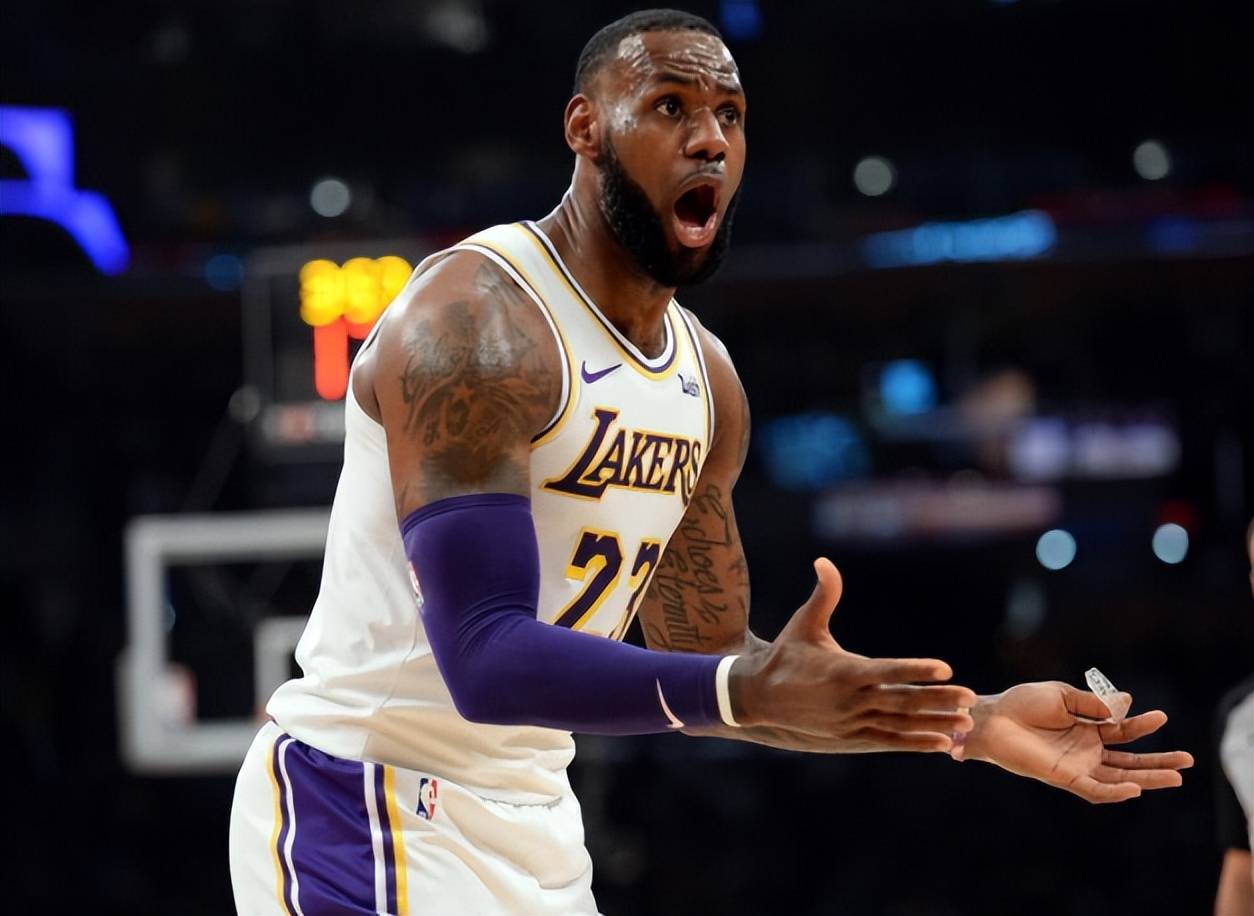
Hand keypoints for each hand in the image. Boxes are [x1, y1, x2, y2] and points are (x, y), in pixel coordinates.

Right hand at [728, 558, 976, 752]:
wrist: (759, 697)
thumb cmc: (785, 655)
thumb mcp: (803, 624)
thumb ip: (823, 594)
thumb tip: (823, 561)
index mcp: (843, 670)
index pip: (887, 670)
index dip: (915, 669)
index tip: (945, 668)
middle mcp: (851, 700)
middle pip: (902, 701)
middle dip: (938, 700)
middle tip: (971, 698)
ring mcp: (852, 722)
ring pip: (901, 725)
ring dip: (935, 725)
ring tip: (966, 724)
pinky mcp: (851, 737)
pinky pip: (890, 741)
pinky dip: (916, 743)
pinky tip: (943, 744)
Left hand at [960, 681, 1194, 802]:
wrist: (994, 718)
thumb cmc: (1022, 704)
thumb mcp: (1062, 696)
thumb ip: (1093, 703)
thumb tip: (1128, 702)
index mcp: (1087, 727)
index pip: (1123, 731)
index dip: (1142, 725)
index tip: (1161, 717)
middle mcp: (1086, 749)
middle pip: (1130, 759)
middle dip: (1158, 761)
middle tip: (1188, 760)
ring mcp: (1078, 765)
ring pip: (1120, 777)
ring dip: (1147, 778)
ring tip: (1177, 777)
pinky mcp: (1065, 777)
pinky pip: (1094, 789)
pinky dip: (1114, 791)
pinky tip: (1134, 788)